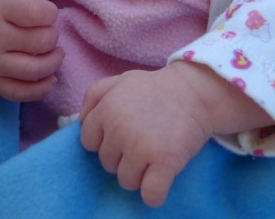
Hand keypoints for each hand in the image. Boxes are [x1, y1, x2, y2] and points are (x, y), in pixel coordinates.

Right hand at [0, 0, 63, 100]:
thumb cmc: (10, 4)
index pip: (41, 14)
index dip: (49, 13)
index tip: (43, 12)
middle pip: (44, 41)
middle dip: (52, 36)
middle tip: (46, 32)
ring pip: (38, 68)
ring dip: (53, 60)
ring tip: (52, 51)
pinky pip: (27, 93)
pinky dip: (43, 86)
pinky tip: (47, 74)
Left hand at [79, 65, 212, 207]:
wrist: (195, 91)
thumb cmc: (155, 88)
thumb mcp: (121, 80)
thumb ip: (94, 95)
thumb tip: (79, 122)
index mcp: (106, 109)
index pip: (88, 143)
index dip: (106, 139)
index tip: (124, 132)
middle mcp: (119, 128)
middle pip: (107, 164)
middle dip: (123, 156)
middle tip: (144, 138)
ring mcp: (141, 147)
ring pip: (126, 182)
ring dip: (140, 174)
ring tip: (155, 152)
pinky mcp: (164, 162)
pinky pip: (150, 196)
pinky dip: (155, 193)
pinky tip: (162, 176)